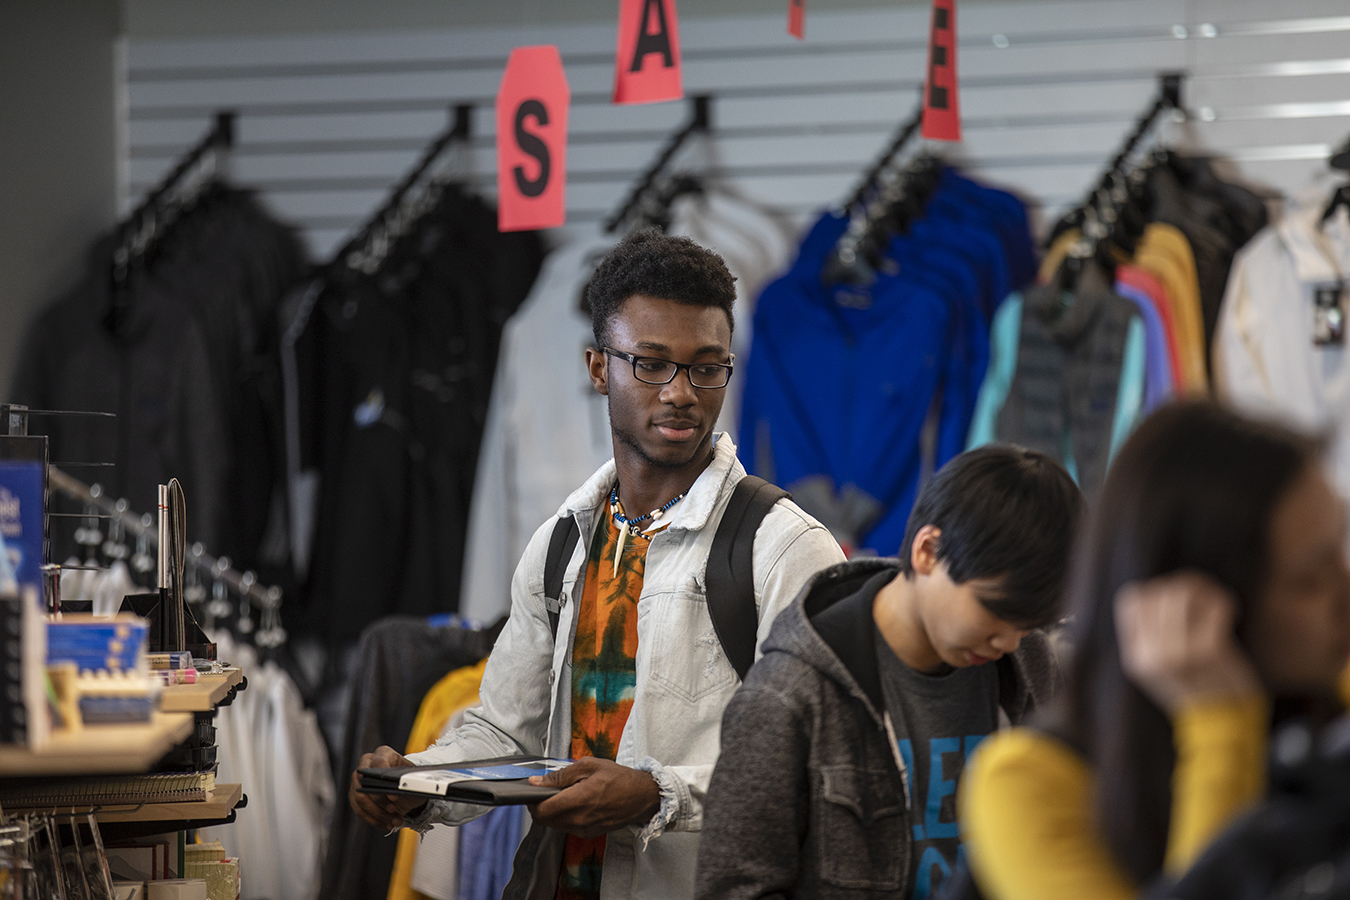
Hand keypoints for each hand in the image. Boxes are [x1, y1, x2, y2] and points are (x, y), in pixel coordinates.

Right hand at [349, 745, 426, 830]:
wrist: (406, 786)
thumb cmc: (409, 778)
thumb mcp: (413, 778)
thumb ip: (406, 782)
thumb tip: (399, 793)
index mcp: (383, 754)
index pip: (378, 764)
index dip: (384, 781)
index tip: (394, 796)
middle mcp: (367, 764)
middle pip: (364, 784)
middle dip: (380, 802)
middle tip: (393, 811)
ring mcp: (358, 780)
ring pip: (360, 800)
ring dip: (378, 814)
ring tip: (393, 821)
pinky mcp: (355, 795)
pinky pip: (359, 810)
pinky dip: (374, 819)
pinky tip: (386, 823)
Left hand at [525, 758, 661, 839]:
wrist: (642, 797)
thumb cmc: (618, 778)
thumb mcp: (589, 766)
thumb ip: (560, 775)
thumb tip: (536, 782)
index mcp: (577, 801)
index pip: (541, 810)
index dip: (532, 800)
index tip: (533, 789)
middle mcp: (578, 820)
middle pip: (544, 820)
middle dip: (540, 805)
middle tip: (546, 789)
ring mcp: (583, 830)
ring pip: (554, 824)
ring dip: (552, 811)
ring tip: (563, 794)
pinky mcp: (588, 834)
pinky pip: (566, 827)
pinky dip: (563, 816)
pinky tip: (574, 803)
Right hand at [1115, 572, 1263, 714]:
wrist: (1226, 724)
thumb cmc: (1197, 686)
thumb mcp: (1159, 666)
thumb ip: (1152, 634)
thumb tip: (1165, 588)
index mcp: (1135, 657)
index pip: (1131, 601)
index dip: (1155, 591)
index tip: (1175, 600)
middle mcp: (1152, 655)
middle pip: (1160, 593)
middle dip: (1185, 586)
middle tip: (1204, 593)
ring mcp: (1179, 654)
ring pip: (1183, 595)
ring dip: (1204, 590)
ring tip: (1215, 598)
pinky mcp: (1209, 652)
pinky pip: (1215, 606)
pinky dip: (1224, 601)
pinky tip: (1230, 609)